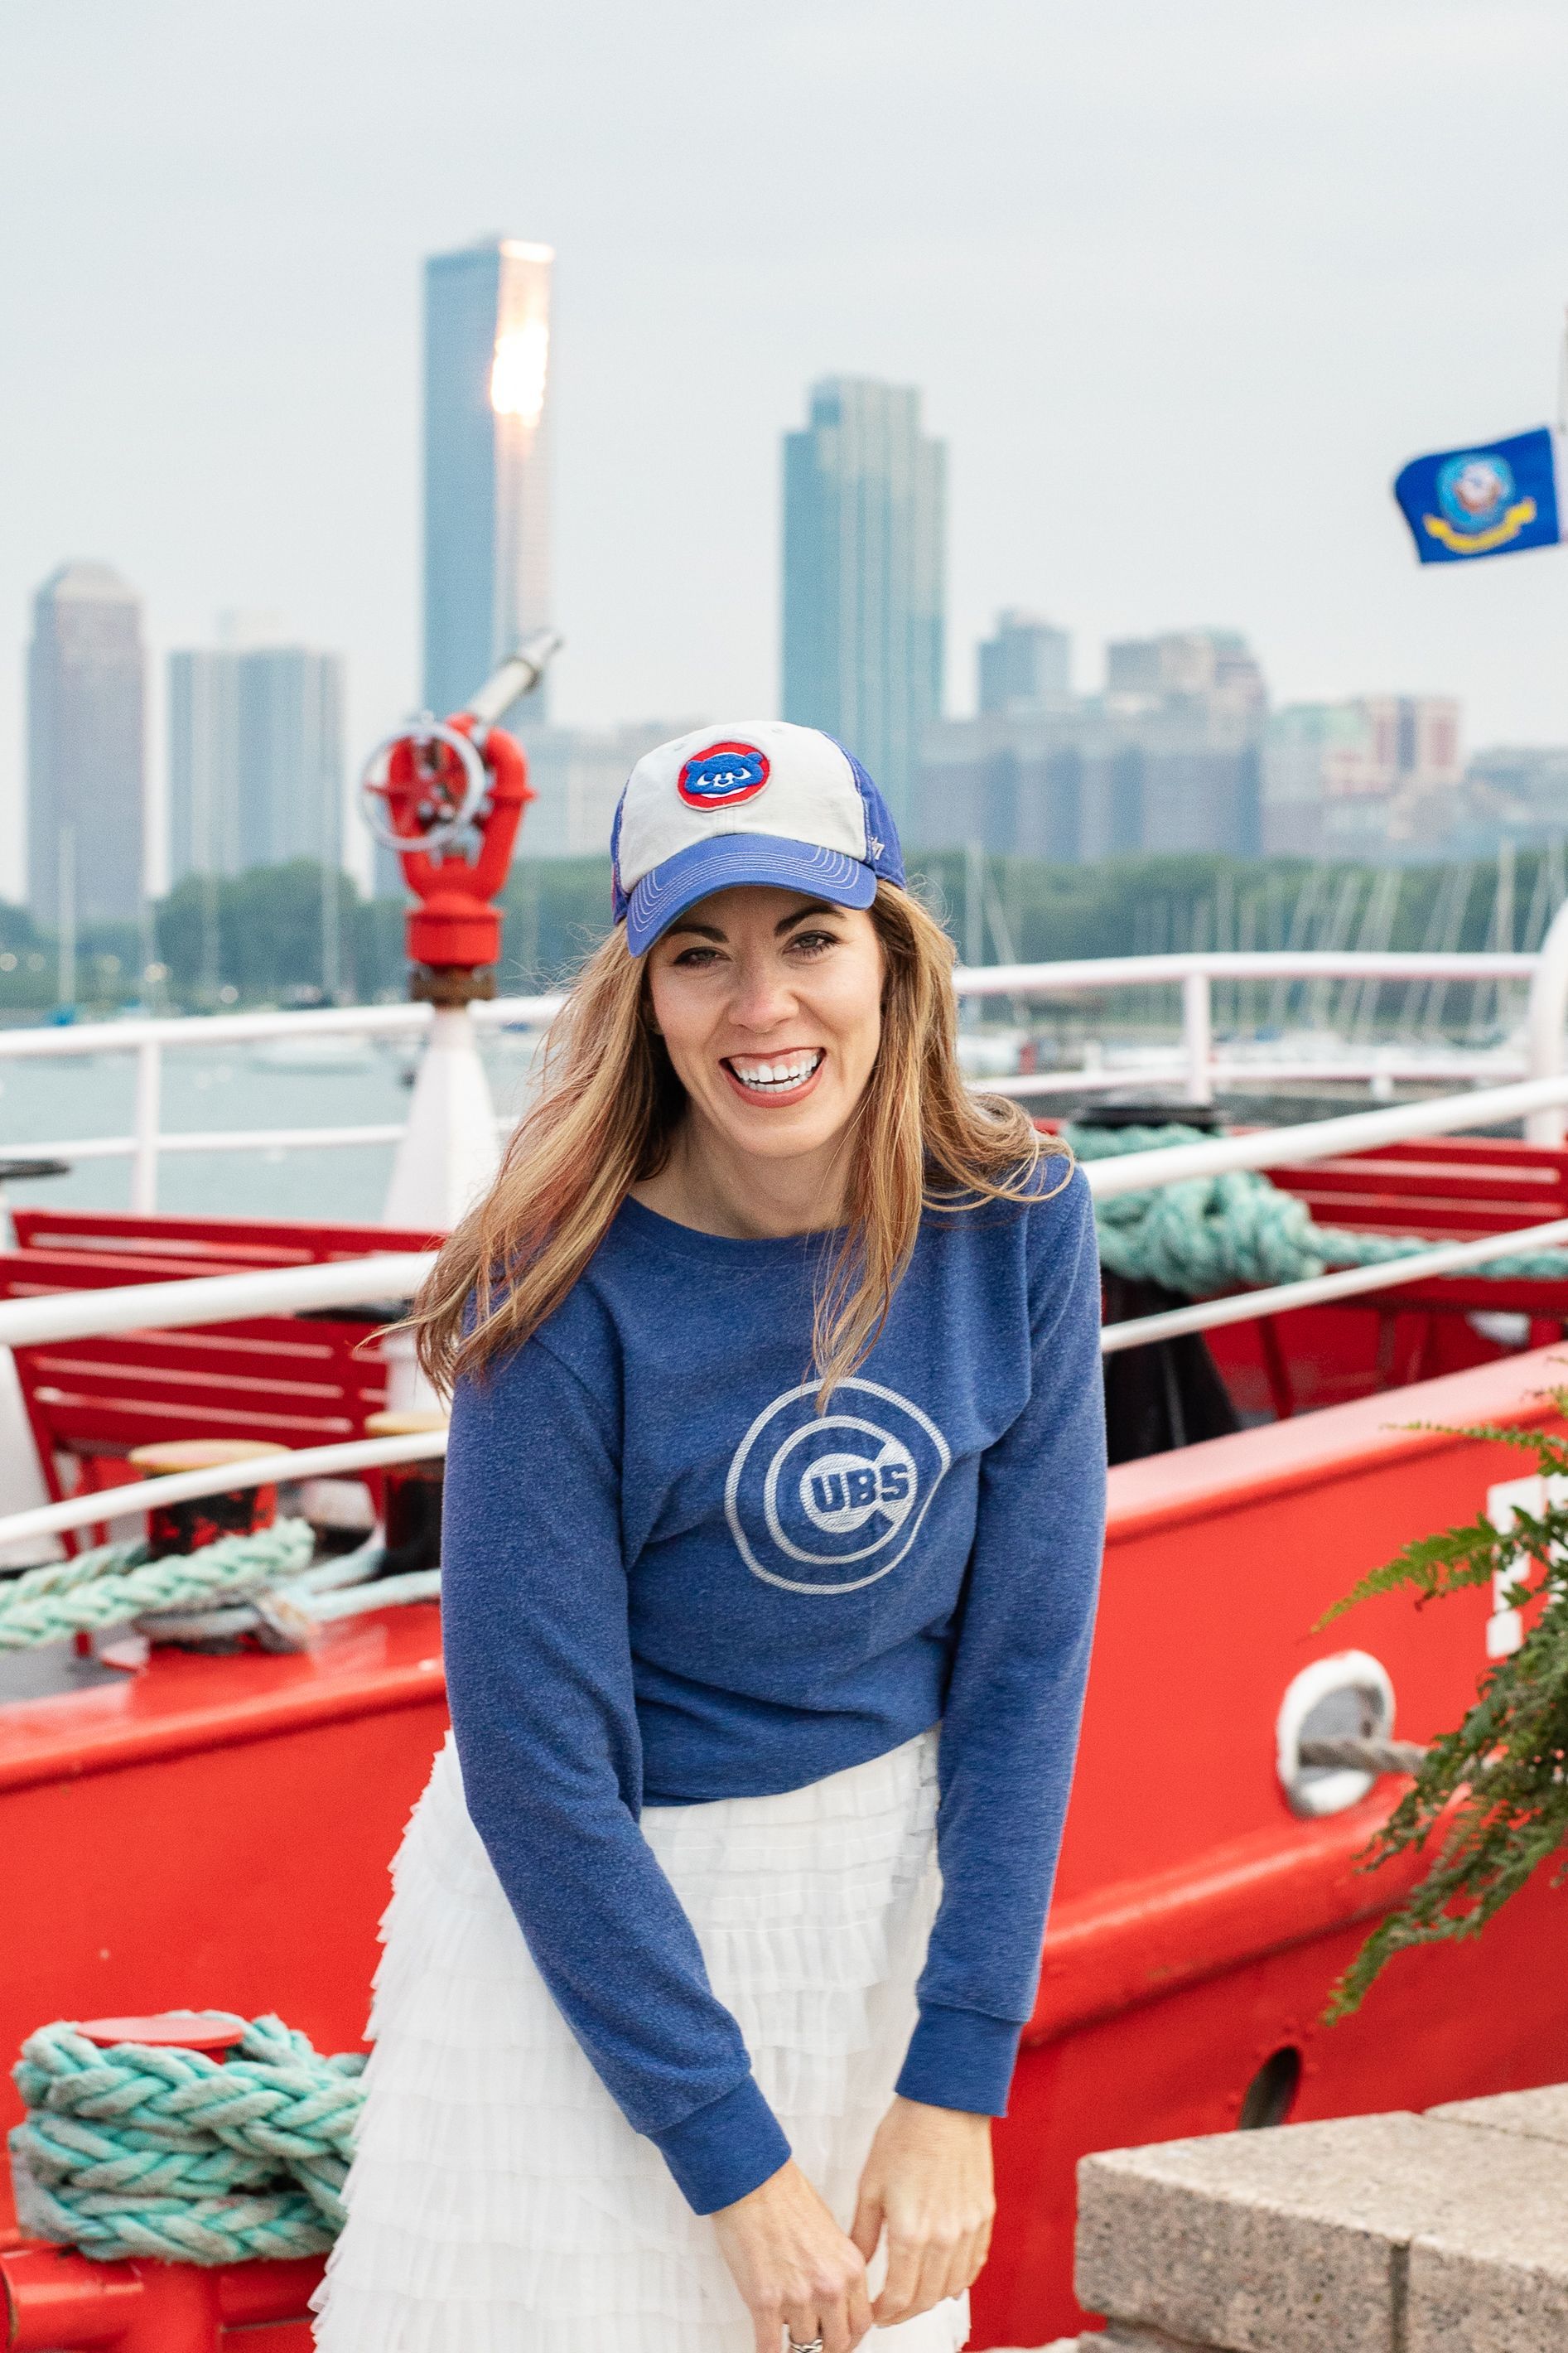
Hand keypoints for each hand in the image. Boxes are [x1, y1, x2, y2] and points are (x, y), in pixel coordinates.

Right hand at [713, 2159, 872, 2352]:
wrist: (753, 2181)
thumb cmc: (786, 2197)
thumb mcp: (831, 2233)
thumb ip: (838, 2269)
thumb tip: (835, 2300)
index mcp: (850, 2267)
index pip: (862, 2323)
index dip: (850, 2339)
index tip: (839, 2341)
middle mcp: (830, 2287)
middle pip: (838, 2343)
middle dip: (825, 2348)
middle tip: (813, 2346)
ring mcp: (798, 2297)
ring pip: (803, 2346)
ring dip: (794, 2344)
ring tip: (785, 2334)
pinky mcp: (765, 2302)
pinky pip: (770, 2348)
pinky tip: (766, 2350)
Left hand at [850, 2096, 994, 2326]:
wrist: (946, 2103)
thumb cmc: (904, 2136)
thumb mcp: (870, 2184)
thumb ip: (864, 2233)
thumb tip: (857, 2266)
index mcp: (912, 2232)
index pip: (900, 2296)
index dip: (884, 2313)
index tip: (874, 2314)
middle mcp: (944, 2238)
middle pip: (927, 2298)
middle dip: (905, 2312)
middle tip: (890, 2311)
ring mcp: (968, 2229)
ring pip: (953, 2286)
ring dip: (931, 2298)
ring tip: (913, 2294)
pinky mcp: (984, 2216)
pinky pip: (974, 2264)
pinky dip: (958, 2279)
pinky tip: (945, 2278)